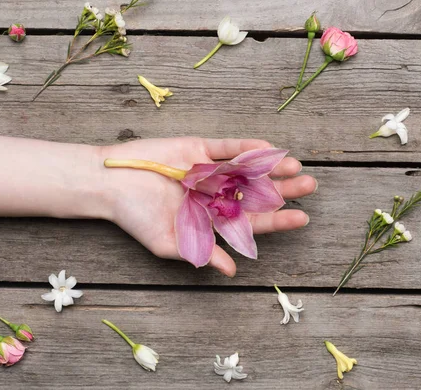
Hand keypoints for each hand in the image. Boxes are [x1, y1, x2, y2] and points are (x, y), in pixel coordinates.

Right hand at [98, 138, 316, 276]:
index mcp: (210, 220)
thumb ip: (201, 253)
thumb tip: (232, 273)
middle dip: (282, 190)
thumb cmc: (135, 218)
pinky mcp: (197, 148)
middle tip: (310, 186)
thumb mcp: (168, 243)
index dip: (277, 220)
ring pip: (246, 169)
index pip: (250, 222)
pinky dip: (245, 147)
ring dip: (269, 168)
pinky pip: (226, 147)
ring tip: (296, 166)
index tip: (302, 218)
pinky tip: (267, 148)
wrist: (110, 183)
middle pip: (255, 193)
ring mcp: (208, 171)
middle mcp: (214, 195)